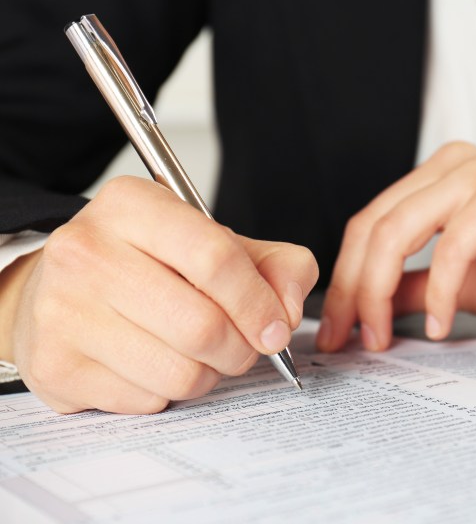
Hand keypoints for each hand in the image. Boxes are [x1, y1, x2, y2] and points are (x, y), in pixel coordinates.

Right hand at [0, 176, 317, 413]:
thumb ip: (275, 265)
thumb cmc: (148, 265)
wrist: (58, 290)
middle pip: (202, 325)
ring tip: (196, 353)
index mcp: (131, 205)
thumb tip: (289, 310)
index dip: (259, 303)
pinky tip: (153, 364)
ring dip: (208, 373)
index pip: (215, 258)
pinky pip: (147, 400)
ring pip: (180, 372)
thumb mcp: (216, 243)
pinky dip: (167, 392)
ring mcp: (62, 311)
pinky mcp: (55, 367)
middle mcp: (85, 251)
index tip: (278, 327)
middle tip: (242, 347)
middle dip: (241, 349)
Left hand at [317, 143, 475, 351]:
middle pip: (372, 228)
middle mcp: (447, 167)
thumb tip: (362, 311)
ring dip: (381, 292)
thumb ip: (409, 288)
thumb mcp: (455, 284)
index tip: (338, 329)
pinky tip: (439, 325)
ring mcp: (475, 173)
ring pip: (398, 232)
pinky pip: (451, 246)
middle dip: (353, 290)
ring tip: (383, 337)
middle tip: (350, 339)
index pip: (367, 226)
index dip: (345, 280)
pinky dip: (438, 292)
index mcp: (432, 180)